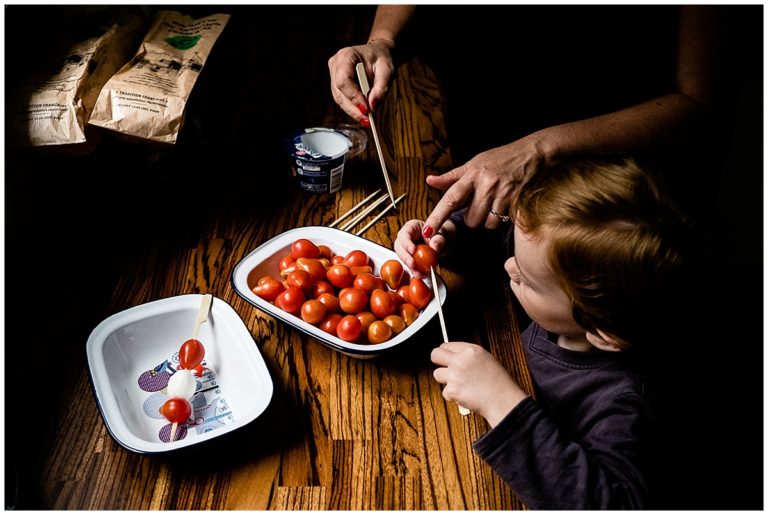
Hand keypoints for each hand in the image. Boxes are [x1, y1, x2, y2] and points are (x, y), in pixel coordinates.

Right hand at [328, 41, 394, 124]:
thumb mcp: (387, 70)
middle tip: (367, 120)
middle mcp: (336, 64)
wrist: (377, 54)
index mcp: (346, 55)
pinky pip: (342, 99)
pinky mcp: (336, 83)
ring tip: (366, 119)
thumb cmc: (381, 59)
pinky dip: (352, 108)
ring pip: (339, 98)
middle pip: (339, 92)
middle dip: (353, 108)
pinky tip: (362, 114)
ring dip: (352, 111)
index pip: (344, 80)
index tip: (366, 109)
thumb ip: (381, 88)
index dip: (353, 97)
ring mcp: (333, 73)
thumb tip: (373, 106)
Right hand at [394, 219, 454, 278]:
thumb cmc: (440, 235)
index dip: (406, 242)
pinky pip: (410, 265)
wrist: (442, 242)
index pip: (404, 234)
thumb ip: (438, 239)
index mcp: (412, 227)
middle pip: (400, 247)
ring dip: (410, 267)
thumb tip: (434, 246)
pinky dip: (415, 271)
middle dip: (405, 257)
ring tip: (418, 273)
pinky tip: (421, 275)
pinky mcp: (410, 258)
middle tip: (412, 264)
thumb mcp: (442, 235)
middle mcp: (406, 238)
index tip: (413, 250)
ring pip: (403, 258)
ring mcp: (407, 248)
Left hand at [422, 135, 546, 237]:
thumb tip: (430, 181)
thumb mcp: (473, 164)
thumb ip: (452, 177)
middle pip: (471, 220)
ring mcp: (502, 194)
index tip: (427, 230)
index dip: (438, 216)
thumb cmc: (500, 159)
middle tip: (480, 204)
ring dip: (488, 219)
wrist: (531, 154)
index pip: (451, 199)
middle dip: (474, 218)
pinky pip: (503, 221)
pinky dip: (502, 218)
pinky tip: (505, 205)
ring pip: (487, 223)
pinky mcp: (516, 202)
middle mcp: (485, 185)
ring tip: (493, 203)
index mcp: (471, 175)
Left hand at [431, 341, 527, 426]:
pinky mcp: (452, 390)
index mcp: (471, 350)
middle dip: (437, 361)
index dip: (447, 353)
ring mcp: (455, 375)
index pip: (447, 345)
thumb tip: (452, 355)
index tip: (447, 358)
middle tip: (444, 367)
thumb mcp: (486, 359)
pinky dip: (452, 395)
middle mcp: (461, 360)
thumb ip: (468, 355)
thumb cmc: (498, 383)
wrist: (502, 400)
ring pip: (437, 374)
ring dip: (446, 380)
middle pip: (435, 354)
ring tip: (461, 384)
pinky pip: (445, 392)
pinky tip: (465, 394)